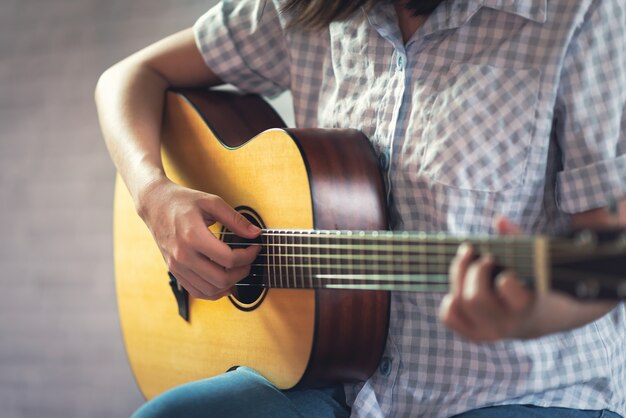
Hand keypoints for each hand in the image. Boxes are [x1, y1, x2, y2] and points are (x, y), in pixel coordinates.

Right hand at [137, 178, 261, 299]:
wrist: (155, 204)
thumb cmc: (182, 201)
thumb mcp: (212, 202)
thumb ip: (236, 219)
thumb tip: (255, 233)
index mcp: (193, 236)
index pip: (228, 259)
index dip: (248, 256)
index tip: (255, 248)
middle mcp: (182, 255)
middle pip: (221, 279)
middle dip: (242, 272)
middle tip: (249, 261)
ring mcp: (176, 265)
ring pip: (210, 290)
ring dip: (230, 284)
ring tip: (238, 270)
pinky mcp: (174, 271)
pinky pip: (197, 291)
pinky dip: (214, 292)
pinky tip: (224, 283)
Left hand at [439, 217, 534, 341]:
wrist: (534, 317)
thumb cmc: (530, 280)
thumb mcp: (531, 261)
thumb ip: (517, 240)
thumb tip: (499, 220)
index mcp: (526, 305)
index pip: (506, 288)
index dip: (501, 275)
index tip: (504, 265)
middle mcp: (506, 324)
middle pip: (475, 297)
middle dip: (474, 271)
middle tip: (485, 259)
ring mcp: (488, 333)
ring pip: (460, 303)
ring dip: (459, 276)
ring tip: (468, 260)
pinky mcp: (473, 334)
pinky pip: (449, 316)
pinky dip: (450, 299)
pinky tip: (461, 285)